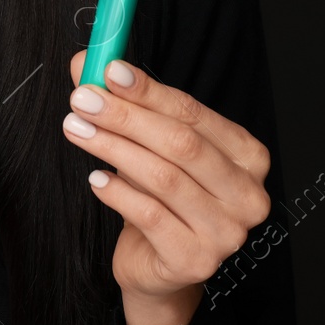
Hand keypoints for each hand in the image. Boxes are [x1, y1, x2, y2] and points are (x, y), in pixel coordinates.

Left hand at [63, 51, 272, 306]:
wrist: (158, 263)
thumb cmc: (160, 197)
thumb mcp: (147, 144)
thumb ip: (122, 103)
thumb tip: (87, 62)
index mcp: (246, 155)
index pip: (192, 113)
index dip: (149, 90)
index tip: (109, 71)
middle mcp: (246, 193)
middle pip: (181, 144)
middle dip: (126, 117)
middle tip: (83, 100)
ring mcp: (226, 232)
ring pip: (163, 178)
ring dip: (113, 149)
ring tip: (77, 130)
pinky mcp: (196, 260)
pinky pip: (150, 217)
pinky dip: (118, 193)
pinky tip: (96, 179)